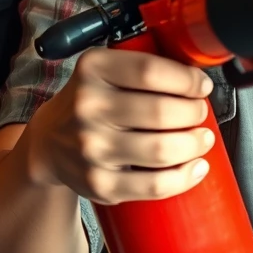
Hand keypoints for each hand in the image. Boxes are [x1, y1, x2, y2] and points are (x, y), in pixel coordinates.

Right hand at [25, 48, 215, 204]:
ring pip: (162, 149)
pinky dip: (184, 177)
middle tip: (200, 112)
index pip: (150, 71)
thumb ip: (140, 67)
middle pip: (161, 111)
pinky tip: (196, 167)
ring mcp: (91, 147)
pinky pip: (154, 185)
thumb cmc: (89, 102)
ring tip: (202, 138)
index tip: (202, 85)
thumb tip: (197, 77)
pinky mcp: (99, 183)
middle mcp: (88, 106)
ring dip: (194, 144)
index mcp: (92, 69)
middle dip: (194, 112)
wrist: (49, 142)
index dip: (186, 79)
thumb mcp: (103, 70)